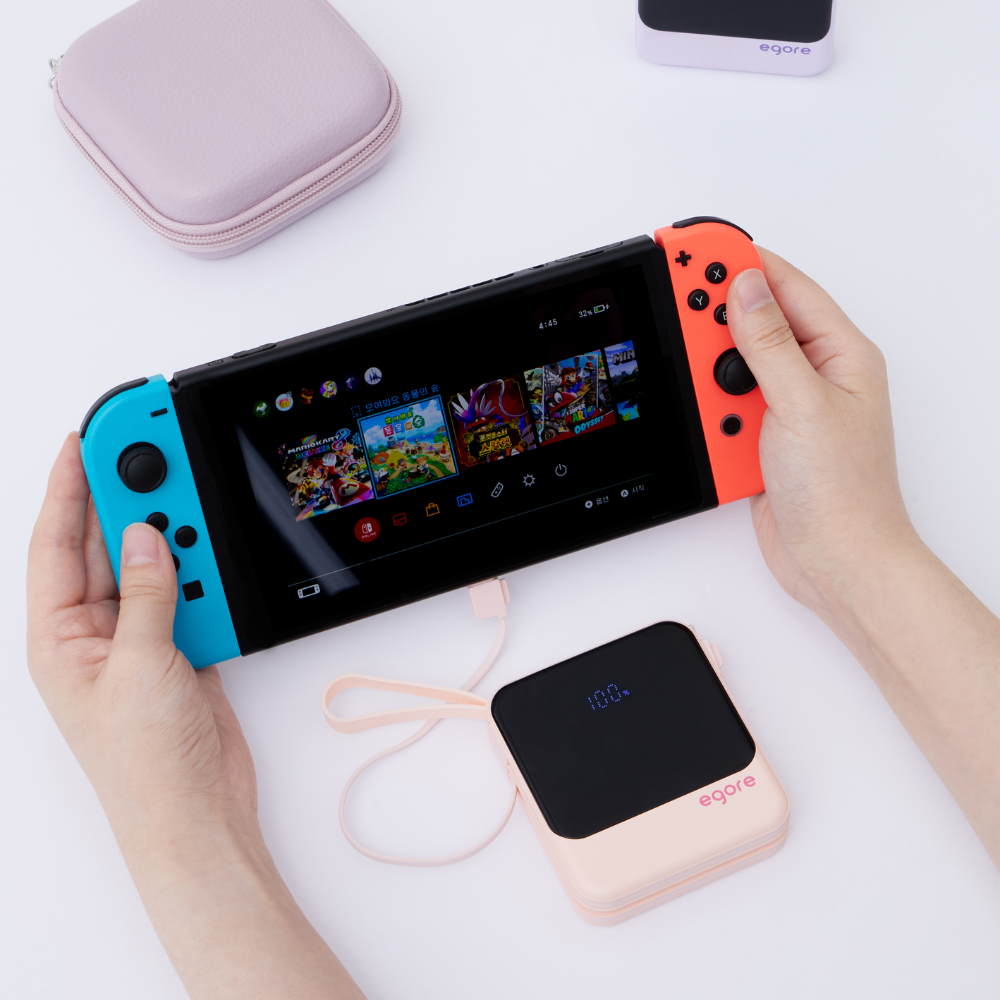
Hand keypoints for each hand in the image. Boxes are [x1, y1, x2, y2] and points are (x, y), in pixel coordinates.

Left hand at [27, 436, 254, 845]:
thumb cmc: (144, 762)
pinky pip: (189, 591)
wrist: (196, 811)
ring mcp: (140, 639)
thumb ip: (147, 596)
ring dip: (173, 532)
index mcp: (58, 637)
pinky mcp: (181, 647)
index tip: (89, 439)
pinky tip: (211, 547)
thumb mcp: (139, 667)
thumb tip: (150, 537)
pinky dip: (203, 569)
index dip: (70, 487)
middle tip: (151, 448)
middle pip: (108, 546)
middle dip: (127, 497)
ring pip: (154, 565)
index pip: (57, 544)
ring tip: (190, 491)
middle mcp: (94, 633)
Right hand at [726, 252, 999, 866]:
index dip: (734, 263)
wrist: (835, 561)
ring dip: (707, 379)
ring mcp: (783, 407)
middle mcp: (812, 375)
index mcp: (839, 352)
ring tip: (696, 385)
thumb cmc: (844, 491)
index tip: (693, 249)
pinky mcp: (758, 437)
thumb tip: (744, 289)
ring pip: (726, 369)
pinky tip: (708, 423)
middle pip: (748, 324)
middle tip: (670, 296)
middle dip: (710, 318)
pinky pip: (720, 410)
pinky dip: (708, 416)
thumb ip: (770, 343)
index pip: (782, 286)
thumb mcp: (803, 403)